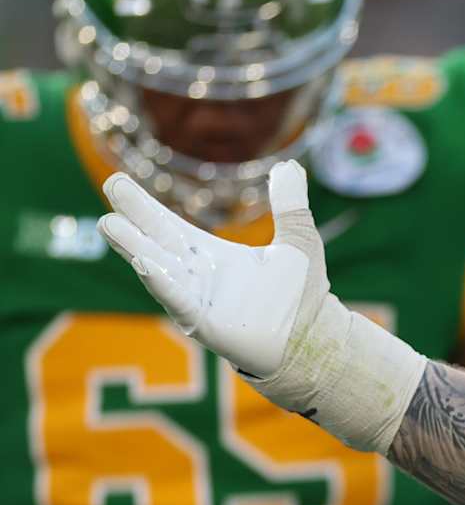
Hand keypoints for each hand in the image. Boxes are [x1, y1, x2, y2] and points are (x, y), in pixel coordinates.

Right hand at [98, 161, 321, 377]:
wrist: (315, 339)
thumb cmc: (302, 296)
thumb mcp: (297, 240)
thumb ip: (290, 204)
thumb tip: (288, 165)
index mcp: (212, 256)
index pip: (170, 226)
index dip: (144, 207)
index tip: (117, 183)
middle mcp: (198, 277)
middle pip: (157, 243)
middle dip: (133, 220)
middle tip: (109, 190)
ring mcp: (198, 302)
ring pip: (159, 271)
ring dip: (136, 249)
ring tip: (109, 224)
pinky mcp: (206, 326)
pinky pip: (179, 302)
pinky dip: (163, 283)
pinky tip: (145, 262)